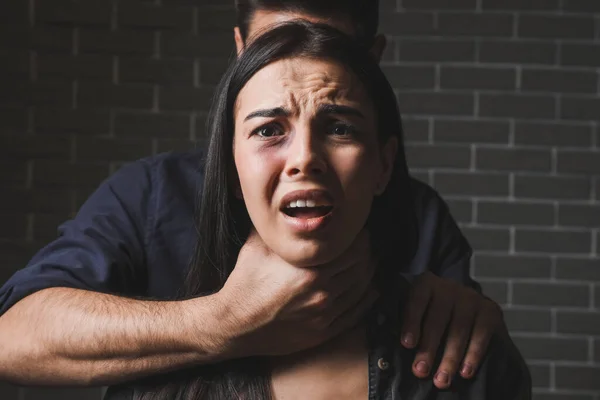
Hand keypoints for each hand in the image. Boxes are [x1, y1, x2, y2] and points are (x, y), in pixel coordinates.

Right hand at [214, 229, 377, 357]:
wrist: (235, 324)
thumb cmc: (245, 283)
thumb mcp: (258, 245)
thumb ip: (279, 225)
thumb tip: (288, 202)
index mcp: (310, 269)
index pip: (352, 248)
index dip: (360, 236)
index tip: (358, 229)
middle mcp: (322, 292)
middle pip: (361, 267)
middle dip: (366, 252)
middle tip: (365, 243)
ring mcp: (325, 314)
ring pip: (361, 289)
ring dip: (368, 273)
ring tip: (369, 261)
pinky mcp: (324, 331)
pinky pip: (356, 313)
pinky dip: (366, 298)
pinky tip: (369, 288)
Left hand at [400, 272, 503, 388]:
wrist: (467, 308)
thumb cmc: (432, 315)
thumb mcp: (417, 312)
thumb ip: (408, 323)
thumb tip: (399, 349)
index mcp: (426, 284)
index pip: (417, 300)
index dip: (411, 322)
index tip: (407, 344)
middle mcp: (449, 286)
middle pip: (437, 319)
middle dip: (428, 348)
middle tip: (420, 371)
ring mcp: (471, 297)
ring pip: (459, 329)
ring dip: (450, 358)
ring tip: (441, 380)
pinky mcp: (490, 310)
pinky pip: (481, 334)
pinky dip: (473, 355)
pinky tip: (465, 372)